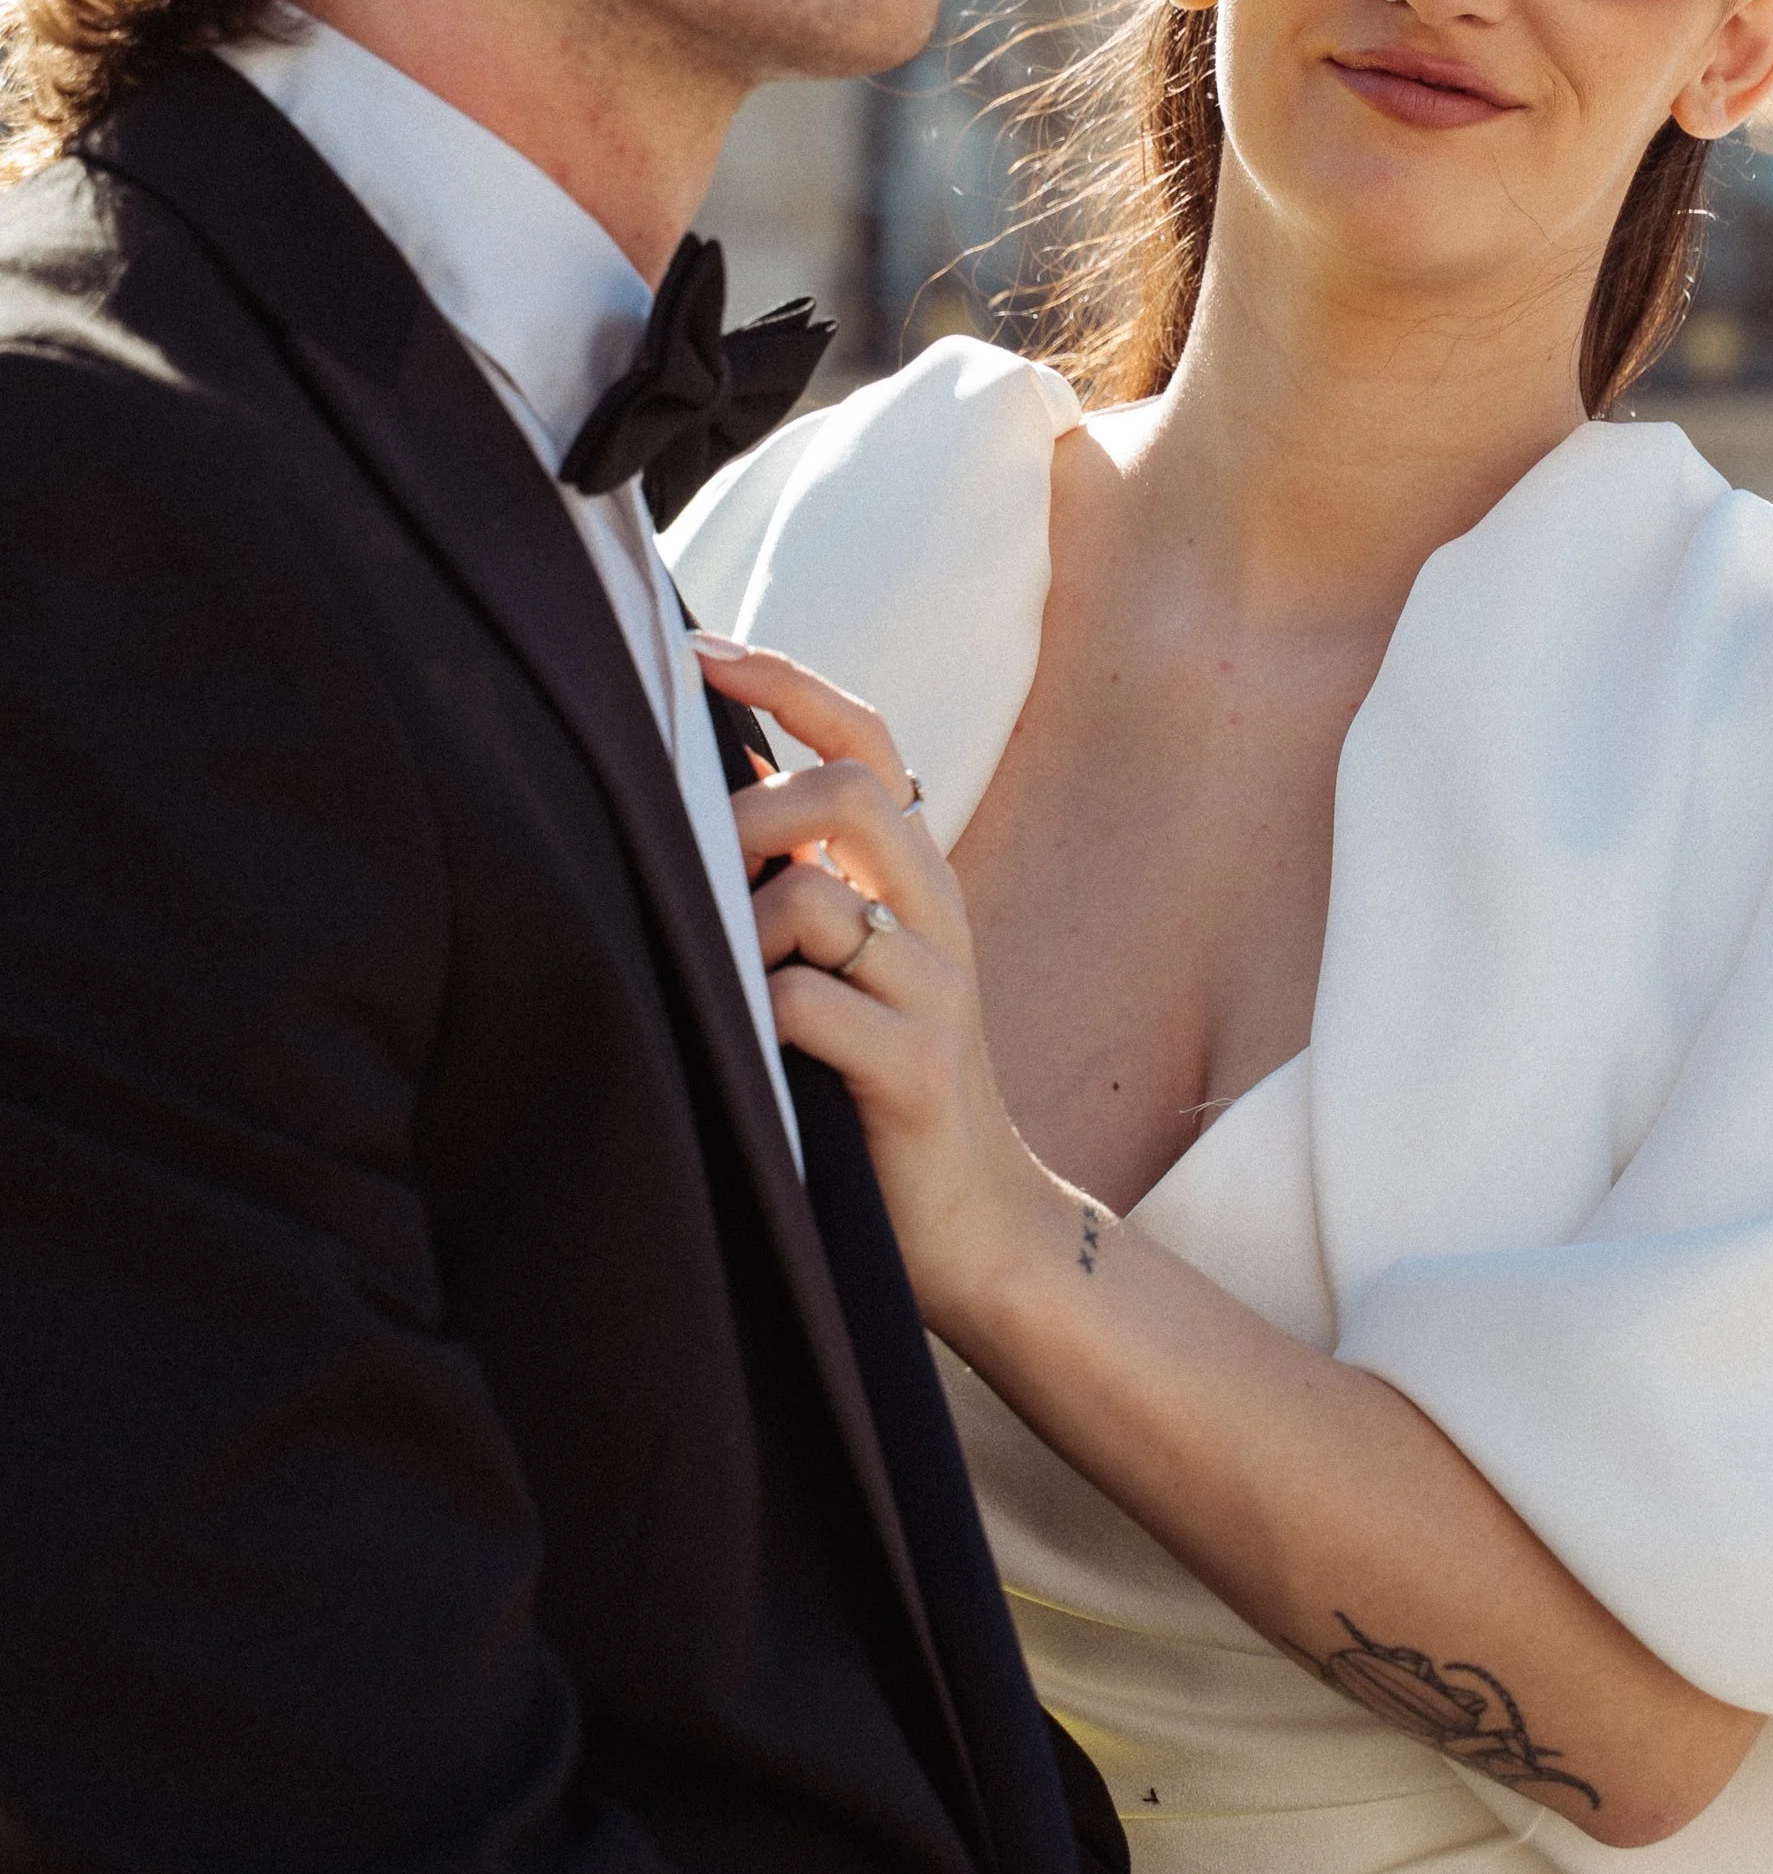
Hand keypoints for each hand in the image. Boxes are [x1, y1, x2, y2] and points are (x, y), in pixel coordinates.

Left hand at [693, 640, 1056, 1325]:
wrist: (979, 1225)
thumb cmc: (878, 1087)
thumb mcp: (851, 965)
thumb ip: (803, 878)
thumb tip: (702, 784)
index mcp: (917, 879)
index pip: (865, 737)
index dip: (783, 681)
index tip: (693, 648)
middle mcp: (938, 917)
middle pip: (851, 791)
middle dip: (753, 807)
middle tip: (695, 864)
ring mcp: (935, 993)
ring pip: (814, 900)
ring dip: (739, 932)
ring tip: (719, 986)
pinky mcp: (916, 1072)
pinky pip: (809, 1003)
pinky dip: (754, 1013)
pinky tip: (741, 1048)